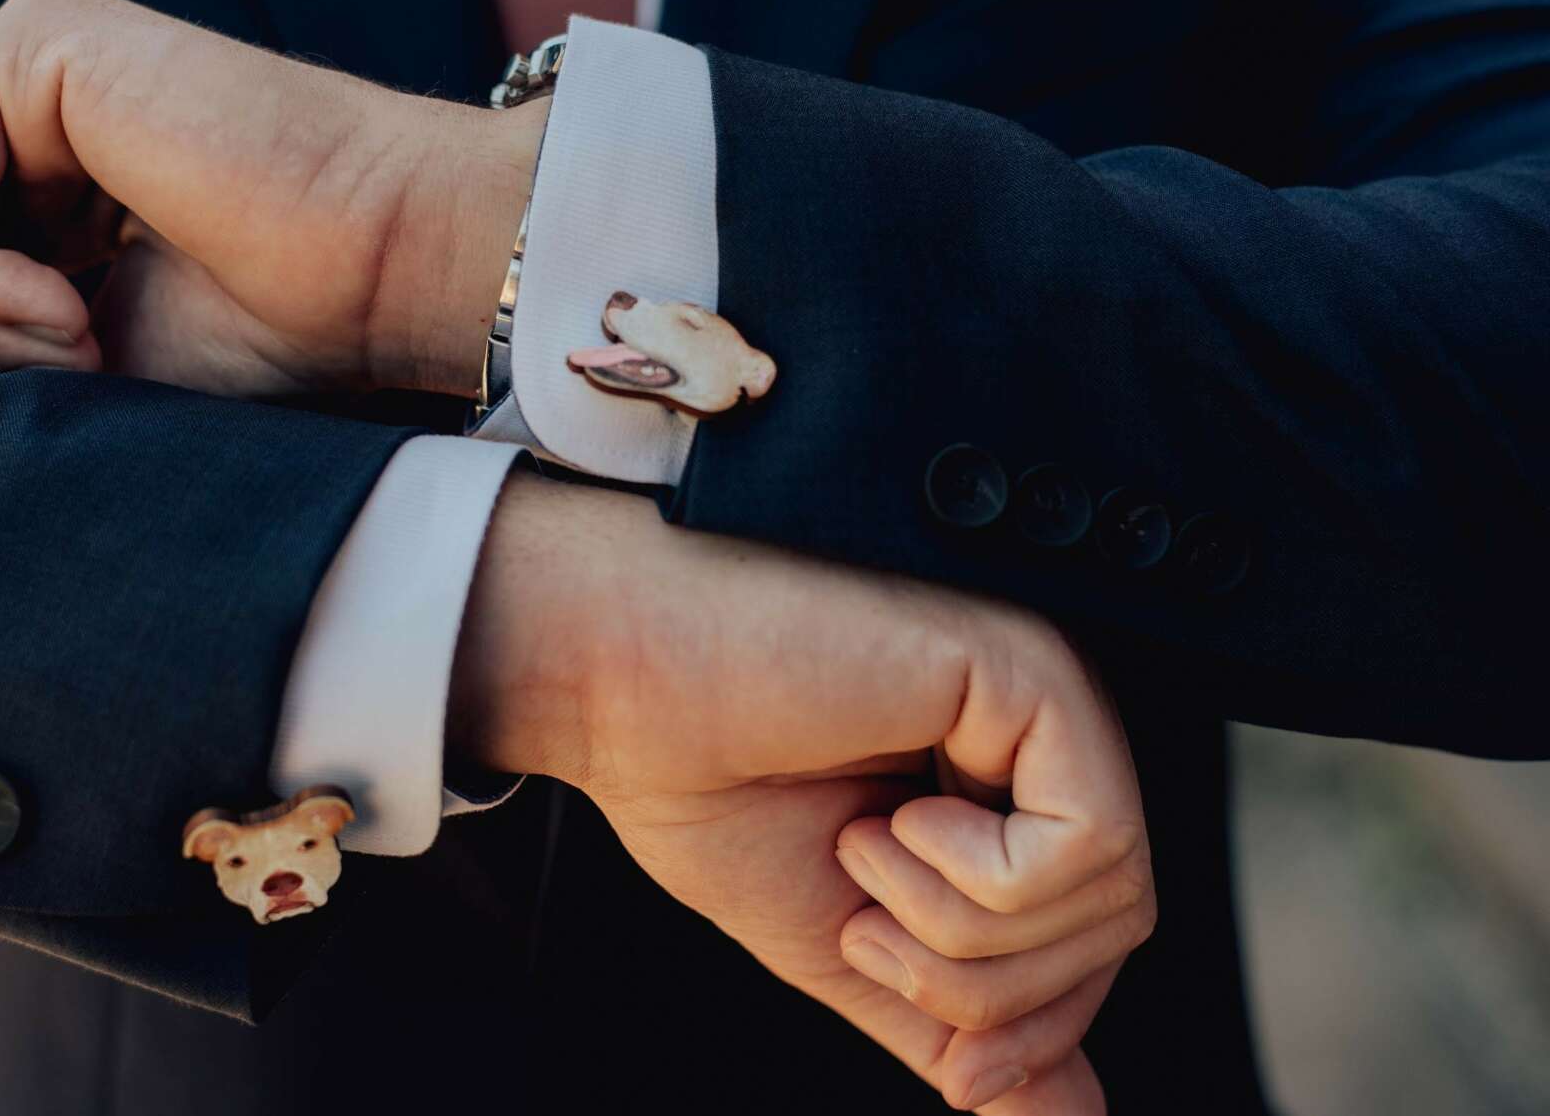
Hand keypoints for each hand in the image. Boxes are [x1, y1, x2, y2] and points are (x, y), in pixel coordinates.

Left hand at [0, 0, 538, 393]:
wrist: (385, 266)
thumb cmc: (277, 323)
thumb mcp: (93, 352)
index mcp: (53, 161)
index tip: (87, 383)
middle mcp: (33, 96)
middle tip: (79, 369)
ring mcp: (32, 56)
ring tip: (82, 343)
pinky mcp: (38, 41)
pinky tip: (65, 312)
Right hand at [451, 475, 1153, 1112]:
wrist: (624, 698)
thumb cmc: (707, 786)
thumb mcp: (854, 947)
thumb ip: (960, 1023)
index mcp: (1000, 792)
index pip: (1099, 942)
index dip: (1035, 1031)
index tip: (957, 1072)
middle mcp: (1036, 738)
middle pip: (1118, 928)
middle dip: (987, 989)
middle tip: (867, 929)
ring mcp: (1040, 697)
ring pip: (1112, 891)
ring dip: (961, 926)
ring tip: (864, 849)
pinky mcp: (1026, 671)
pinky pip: (1091, 838)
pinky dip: (981, 874)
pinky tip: (896, 817)